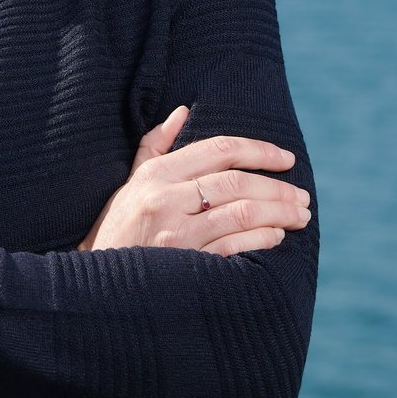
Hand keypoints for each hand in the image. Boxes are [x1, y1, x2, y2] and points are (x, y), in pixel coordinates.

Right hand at [78, 105, 310, 255]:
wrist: (93, 285)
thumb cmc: (116, 231)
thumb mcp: (129, 184)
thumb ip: (155, 147)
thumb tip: (182, 112)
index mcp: (156, 174)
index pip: (219, 150)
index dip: (259, 150)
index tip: (287, 159)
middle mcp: (165, 199)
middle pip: (237, 182)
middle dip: (278, 188)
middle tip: (303, 197)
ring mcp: (176, 233)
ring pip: (241, 213)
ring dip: (279, 213)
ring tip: (299, 217)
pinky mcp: (185, 265)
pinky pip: (235, 247)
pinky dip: (261, 239)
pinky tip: (276, 238)